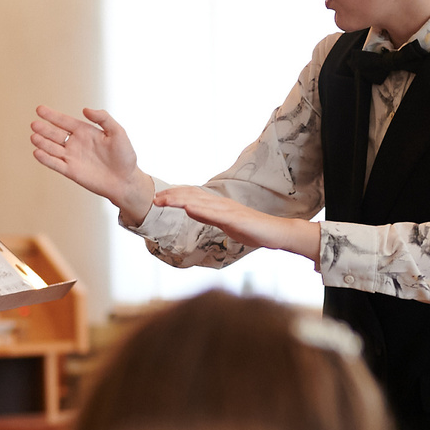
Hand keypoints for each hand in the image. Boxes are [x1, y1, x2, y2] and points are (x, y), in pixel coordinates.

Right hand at [30, 104, 148, 218]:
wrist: (126, 181)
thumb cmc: (125, 156)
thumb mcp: (118, 132)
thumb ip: (103, 118)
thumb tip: (85, 109)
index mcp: (85, 132)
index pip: (64, 121)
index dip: (52, 115)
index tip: (40, 109)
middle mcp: (76, 143)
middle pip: (55, 134)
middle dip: (44, 129)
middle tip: (34, 124)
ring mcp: (72, 157)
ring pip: (52, 148)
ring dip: (42, 142)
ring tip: (33, 136)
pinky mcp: (71, 171)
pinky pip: (55, 164)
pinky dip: (45, 159)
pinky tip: (37, 152)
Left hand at [149, 186, 319, 259]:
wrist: (275, 233)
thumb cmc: (251, 228)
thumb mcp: (224, 222)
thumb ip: (208, 216)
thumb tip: (191, 210)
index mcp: (217, 205)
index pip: (192, 197)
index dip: (174, 196)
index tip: (157, 199)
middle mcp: (221, 203)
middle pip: (192, 196)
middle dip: (171, 197)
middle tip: (154, 199)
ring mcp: (228, 210)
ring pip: (200, 202)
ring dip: (180, 200)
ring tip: (163, 201)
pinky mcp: (235, 219)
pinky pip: (216, 214)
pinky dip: (201, 210)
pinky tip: (188, 209)